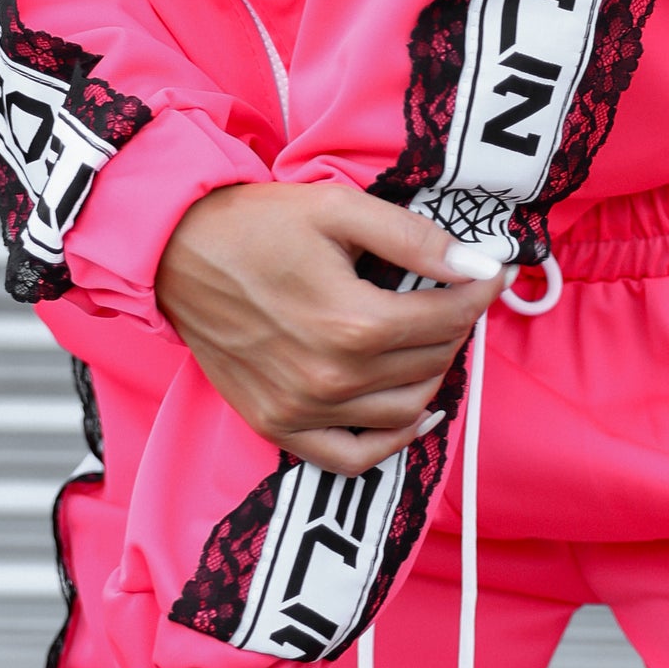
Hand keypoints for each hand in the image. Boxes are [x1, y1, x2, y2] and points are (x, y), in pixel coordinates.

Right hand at [155, 180, 503, 475]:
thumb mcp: (338, 210)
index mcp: (351, 322)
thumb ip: (414, 240)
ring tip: (432, 338)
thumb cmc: (256, 223)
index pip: (446, 318)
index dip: (479, 291)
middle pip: (429, 361)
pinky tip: (416, 414)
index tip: (492, 271)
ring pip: (404, 409)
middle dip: (456, 325)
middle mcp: (331, 377)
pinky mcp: (277, 425)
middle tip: (457, 294)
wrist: (176, 252)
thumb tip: (478, 264)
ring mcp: (302, 409)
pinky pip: (352, 457)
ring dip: (432, 373)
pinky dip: (392, 443)